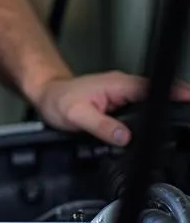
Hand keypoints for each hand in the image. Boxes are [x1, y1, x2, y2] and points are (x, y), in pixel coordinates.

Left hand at [34, 70, 189, 145]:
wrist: (46, 96)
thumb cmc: (57, 100)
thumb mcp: (76, 115)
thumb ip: (101, 126)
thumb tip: (124, 137)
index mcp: (118, 85)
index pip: (155, 88)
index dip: (176, 94)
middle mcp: (123, 86)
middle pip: (159, 93)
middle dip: (177, 103)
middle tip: (188, 118)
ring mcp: (122, 93)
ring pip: (151, 100)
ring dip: (164, 108)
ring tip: (179, 121)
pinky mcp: (119, 101)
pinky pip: (142, 106)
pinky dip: (151, 114)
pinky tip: (155, 125)